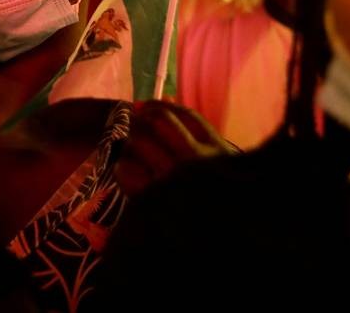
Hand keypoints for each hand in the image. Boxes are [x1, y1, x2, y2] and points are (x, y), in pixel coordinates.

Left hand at [114, 99, 237, 196]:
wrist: (226, 248)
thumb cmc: (222, 206)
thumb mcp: (224, 170)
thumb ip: (201, 140)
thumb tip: (167, 102)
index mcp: (217, 150)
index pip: (184, 115)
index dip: (159, 107)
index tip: (145, 108)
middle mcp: (196, 160)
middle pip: (158, 121)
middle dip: (141, 121)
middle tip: (134, 129)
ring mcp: (174, 179)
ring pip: (139, 141)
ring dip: (131, 144)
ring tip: (131, 153)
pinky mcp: (153, 199)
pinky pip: (127, 170)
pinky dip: (123, 168)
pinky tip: (128, 174)